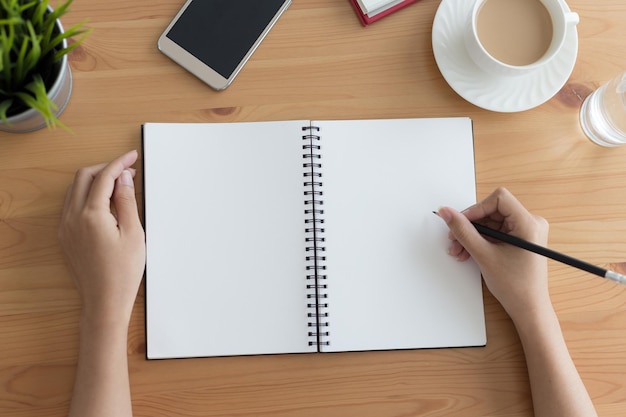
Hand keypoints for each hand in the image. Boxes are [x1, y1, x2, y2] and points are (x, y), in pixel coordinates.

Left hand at [59, 150, 145, 326]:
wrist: (104, 301)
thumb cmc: (123, 273)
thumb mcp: (134, 233)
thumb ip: (127, 202)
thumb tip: (124, 179)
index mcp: (91, 215)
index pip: (104, 177)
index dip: (120, 163)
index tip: (132, 157)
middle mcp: (73, 218)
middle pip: (84, 178)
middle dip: (106, 169)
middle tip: (128, 171)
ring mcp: (66, 227)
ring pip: (75, 190)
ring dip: (95, 181)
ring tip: (119, 186)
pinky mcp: (66, 236)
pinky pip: (72, 205)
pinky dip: (87, 195)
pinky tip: (105, 203)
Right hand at [437, 187, 549, 321]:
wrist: (528, 308)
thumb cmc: (516, 286)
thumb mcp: (484, 255)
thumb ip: (463, 231)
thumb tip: (447, 213)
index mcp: (529, 223)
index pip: (498, 199)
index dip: (476, 209)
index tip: (461, 222)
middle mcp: (530, 223)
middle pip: (492, 210)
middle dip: (470, 225)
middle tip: (454, 239)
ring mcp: (525, 231)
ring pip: (491, 222)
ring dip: (472, 235)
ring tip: (459, 250)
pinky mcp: (519, 239)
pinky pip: (495, 231)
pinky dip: (480, 240)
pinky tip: (469, 251)